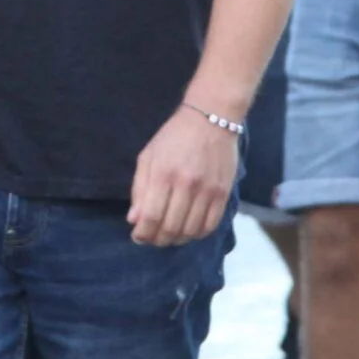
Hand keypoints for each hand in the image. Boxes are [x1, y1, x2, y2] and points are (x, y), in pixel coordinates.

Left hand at [127, 107, 238, 245]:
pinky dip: (197, 234)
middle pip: (171, 228)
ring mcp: (208, 191)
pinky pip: (210, 225)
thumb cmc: (174, 137)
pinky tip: (188, 230)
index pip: (151, 217)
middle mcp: (186, 185)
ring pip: (190, 231)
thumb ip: (140, 188)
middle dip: (157, 240)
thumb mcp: (148, 156)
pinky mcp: (224, 193)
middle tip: (152, 239)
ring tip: (169, 236)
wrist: (212, 119)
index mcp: (163, 174)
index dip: (143, 233)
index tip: (137, 236)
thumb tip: (134, 220)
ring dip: (176, 240)